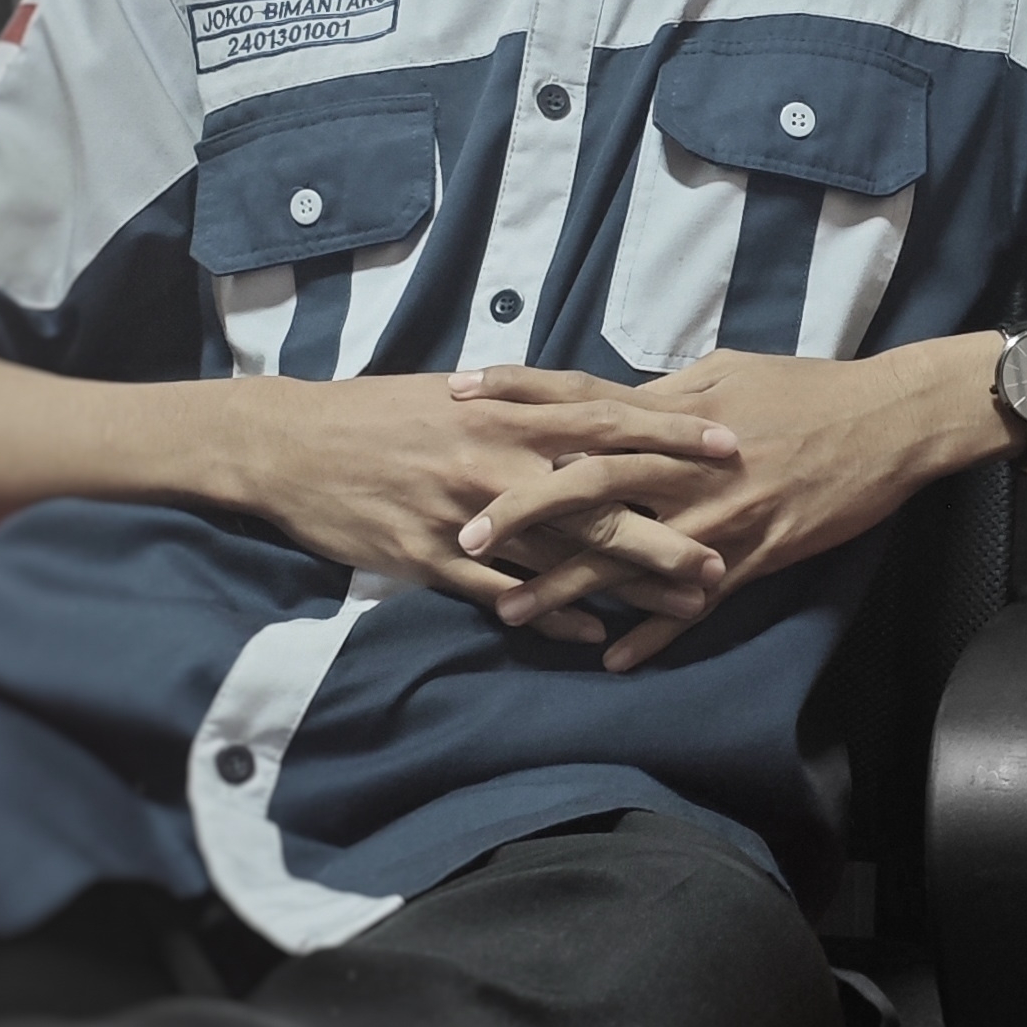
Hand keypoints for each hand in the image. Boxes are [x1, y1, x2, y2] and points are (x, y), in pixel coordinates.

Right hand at [228, 370, 737, 640]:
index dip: (673, 436)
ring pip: (560, 553)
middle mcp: (496, 458)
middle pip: (600, 497)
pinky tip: (593, 634)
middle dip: (668, 527)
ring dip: (627, 583)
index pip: (611, 420)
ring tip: (684, 605)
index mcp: (510, 410)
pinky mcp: (428, 557)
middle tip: (725, 551)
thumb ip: (528, 406)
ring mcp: (464, 512)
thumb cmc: (386, 412)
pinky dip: (549, 613)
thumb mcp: (463, 392)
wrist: (294, 442)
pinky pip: (500, 592)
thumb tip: (591, 409)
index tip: (732, 448)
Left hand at [451, 341, 996, 667]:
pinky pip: (693, 604)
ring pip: (631, 555)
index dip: (522, 394)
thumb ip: (667, 391)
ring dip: (569, 586)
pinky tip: (610, 660)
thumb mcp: (730, 371)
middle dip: (526, 508)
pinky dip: (652, 635)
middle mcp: (690, 462)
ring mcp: (721, 514)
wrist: (886, 423)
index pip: (585, 396)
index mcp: (678, 408)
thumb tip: (615, 401)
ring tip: (511, 611)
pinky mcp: (754, 556)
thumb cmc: (807, 388)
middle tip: (467, 534)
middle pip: (592, 482)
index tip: (462, 393)